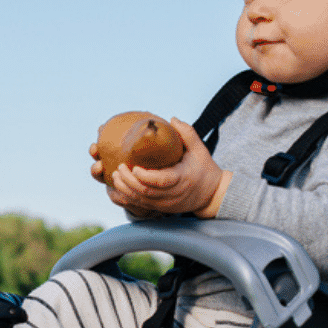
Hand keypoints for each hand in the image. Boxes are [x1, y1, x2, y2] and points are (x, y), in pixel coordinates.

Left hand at [104, 119, 228, 216]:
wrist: (212, 195)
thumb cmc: (204, 169)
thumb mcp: (199, 149)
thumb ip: (187, 133)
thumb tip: (171, 119)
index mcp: (182, 179)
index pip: (160, 181)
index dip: (144, 176)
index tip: (135, 166)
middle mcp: (172, 195)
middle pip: (145, 192)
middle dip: (129, 181)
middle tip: (119, 168)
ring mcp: (166, 204)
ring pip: (141, 201)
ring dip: (125, 189)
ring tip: (115, 175)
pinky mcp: (161, 209)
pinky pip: (141, 206)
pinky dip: (128, 197)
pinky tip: (120, 187)